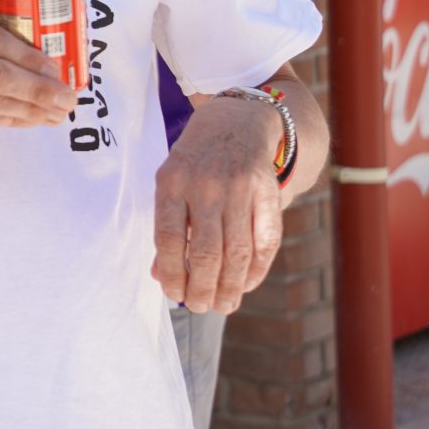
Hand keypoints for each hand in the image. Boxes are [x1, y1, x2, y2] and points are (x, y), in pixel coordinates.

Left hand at [152, 97, 284, 313]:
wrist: (236, 121)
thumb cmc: (194, 161)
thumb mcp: (170, 183)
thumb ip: (166, 227)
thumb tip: (160, 276)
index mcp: (172, 182)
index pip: (167, 238)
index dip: (172, 273)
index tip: (174, 295)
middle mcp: (205, 186)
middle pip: (204, 251)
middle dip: (202, 288)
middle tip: (200, 307)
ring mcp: (239, 189)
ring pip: (236, 251)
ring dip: (230, 286)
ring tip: (223, 305)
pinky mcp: (267, 193)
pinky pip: (265, 240)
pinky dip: (257, 269)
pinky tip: (247, 285)